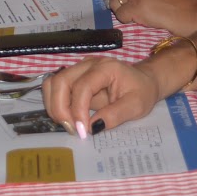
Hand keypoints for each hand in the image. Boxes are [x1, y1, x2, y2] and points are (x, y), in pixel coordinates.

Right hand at [40, 56, 164, 138]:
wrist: (143, 81)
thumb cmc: (142, 92)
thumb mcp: (136, 106)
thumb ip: (114, 116)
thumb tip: (92, 127)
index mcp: (105, 68)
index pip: (82, 86)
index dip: (78, 110)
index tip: (83, 131)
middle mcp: (87, 64)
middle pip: (60, 81)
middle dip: (60, 108)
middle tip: (71, 129)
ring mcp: (78, 69)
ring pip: (53, 83)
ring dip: (55, 106)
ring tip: (68, 124)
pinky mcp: (74, 77)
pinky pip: (56, 88)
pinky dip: (56, 103)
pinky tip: (67, 118)